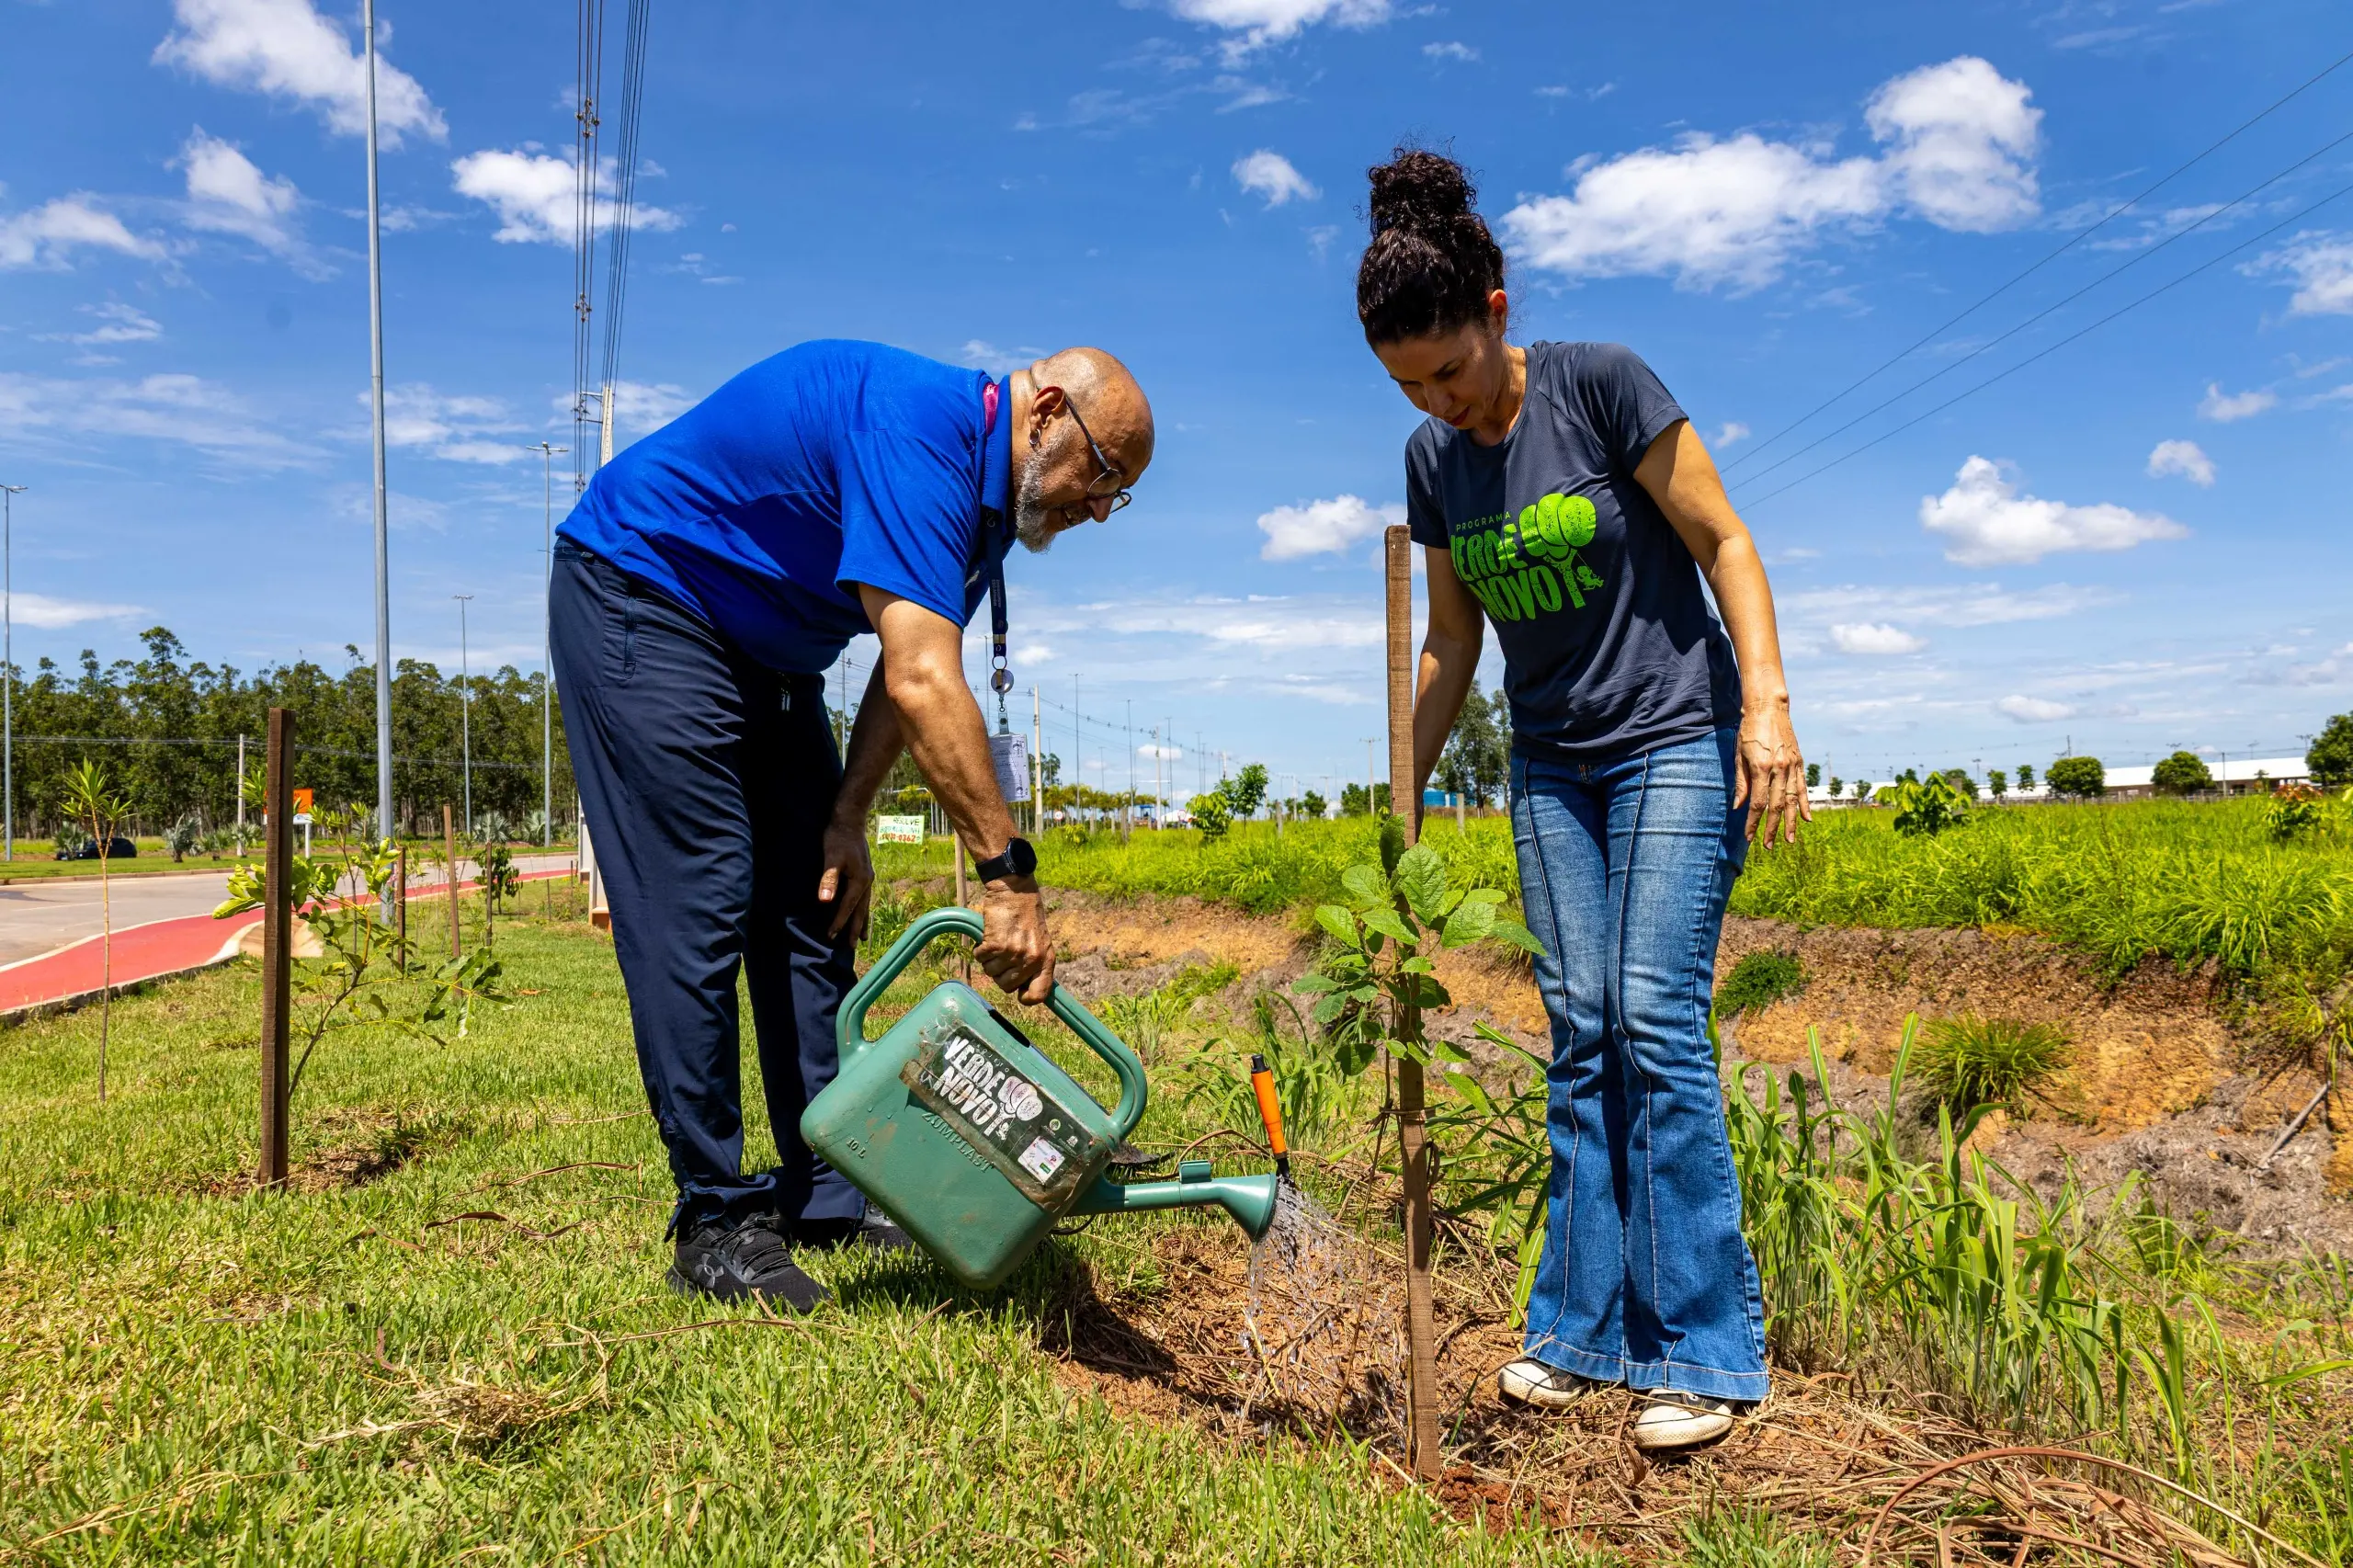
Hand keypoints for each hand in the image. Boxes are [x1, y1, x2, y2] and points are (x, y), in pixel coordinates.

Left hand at [815, 815, 874, 941]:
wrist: (849, 820)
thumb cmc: (838, 838)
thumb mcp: (831, 858)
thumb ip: (829, 879)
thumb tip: (825, 900)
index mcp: (861, 881)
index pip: (848, 907)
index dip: (839, 922)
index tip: (831, 936)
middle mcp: (868, 881)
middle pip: (861, 910)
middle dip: (855, 928)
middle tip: (852, 946)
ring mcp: (868, 877)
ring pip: (865, 905)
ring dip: (862, 921)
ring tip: (862, 936)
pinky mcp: (864, 873)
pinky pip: (863, 896)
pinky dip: (861, 908)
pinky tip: (859, 910)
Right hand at [976, 878, 1053, 1003]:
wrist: (1015, 891)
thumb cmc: (1027, 916)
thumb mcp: (1041, 942)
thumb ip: (1036, 965)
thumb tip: (1025, 992)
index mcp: (1046, 960)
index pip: (1039, 994)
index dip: (1026, 998)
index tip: (1019, 993)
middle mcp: (1032, 960)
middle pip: (1007, 987)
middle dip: (1001, 974)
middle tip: (1004, 955)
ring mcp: (1014, 953)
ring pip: (991, 973)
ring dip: (989, 960)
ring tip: (998, 942)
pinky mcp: (997, 945)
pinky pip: (980, 959)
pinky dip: (980, 950)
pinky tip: (988, 937)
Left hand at [1734, 704, 1810, 847]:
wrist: (1768, 708)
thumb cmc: (1748, 731)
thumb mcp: (1739, 755)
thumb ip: (1741, 782)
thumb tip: (1738, 807)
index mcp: (1761, 768)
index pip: (1757, 803)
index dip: (1753, 822)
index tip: (1749, 837)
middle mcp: (1779, 769)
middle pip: (1776, 806)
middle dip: (1772, 828)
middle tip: (1768, 846)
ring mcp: (1792, 766)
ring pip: (1792, 800)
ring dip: (1791, 822)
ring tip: (1789, 840)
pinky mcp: (1799, 762)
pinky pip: (1802, 788)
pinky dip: (1804, 804)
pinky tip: (1807, 819)